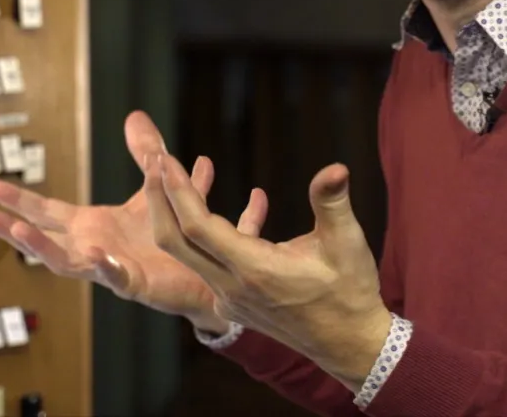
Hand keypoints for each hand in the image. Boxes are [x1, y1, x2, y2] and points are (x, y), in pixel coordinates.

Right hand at [0, 111, 267, 332]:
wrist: (203, 270)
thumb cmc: (171, 235)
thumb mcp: (155, 189)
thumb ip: (148, 155)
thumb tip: (138, 116)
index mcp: (90, 226)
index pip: (45, 211)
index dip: (17, 200)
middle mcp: (90, 247)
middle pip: (42, 237)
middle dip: (12, 226)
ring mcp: (107, 267)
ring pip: (65, 262)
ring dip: (41, 248)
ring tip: (18, 233)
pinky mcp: (133, 283)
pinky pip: (115, 275)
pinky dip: (105, 265)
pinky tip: (96, 254)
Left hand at [144, 150, 391, 390]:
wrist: (348, 344)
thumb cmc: (350, 292)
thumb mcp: (347, 243)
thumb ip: (333, 202)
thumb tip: (336, 167)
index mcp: (254, 269)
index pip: (198, 227)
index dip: (178, 192)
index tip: (166, 160)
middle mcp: (233, 286)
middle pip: (176, 242)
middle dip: (160, 200)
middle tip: (156, 161)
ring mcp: (231, 298)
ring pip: (189, 255)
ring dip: (178, 216)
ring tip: (180, 179)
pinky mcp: (236, 303)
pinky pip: (210, 264)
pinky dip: (209, 234)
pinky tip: (249, 208)